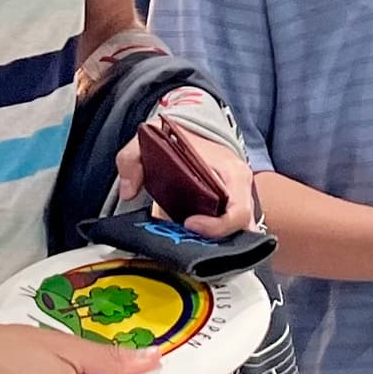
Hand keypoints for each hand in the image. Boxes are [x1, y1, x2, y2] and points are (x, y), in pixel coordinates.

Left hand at [114, 120, 260, 237]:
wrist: (193, 131)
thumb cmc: (179, 139)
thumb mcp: (151, 140)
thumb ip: (132, 159)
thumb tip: (129, 191)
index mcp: (232, 173)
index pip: (238, 212)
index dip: (216, 227)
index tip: (188, 224)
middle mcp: (241, 190)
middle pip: (243, 230)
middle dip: (216, 241)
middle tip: (186, 239)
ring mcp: (239, 201)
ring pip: (240, 234)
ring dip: (216, 243)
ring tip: (188, 240)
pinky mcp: (230, 210)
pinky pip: (231, 233)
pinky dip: (215, 240)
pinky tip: (191, 239)